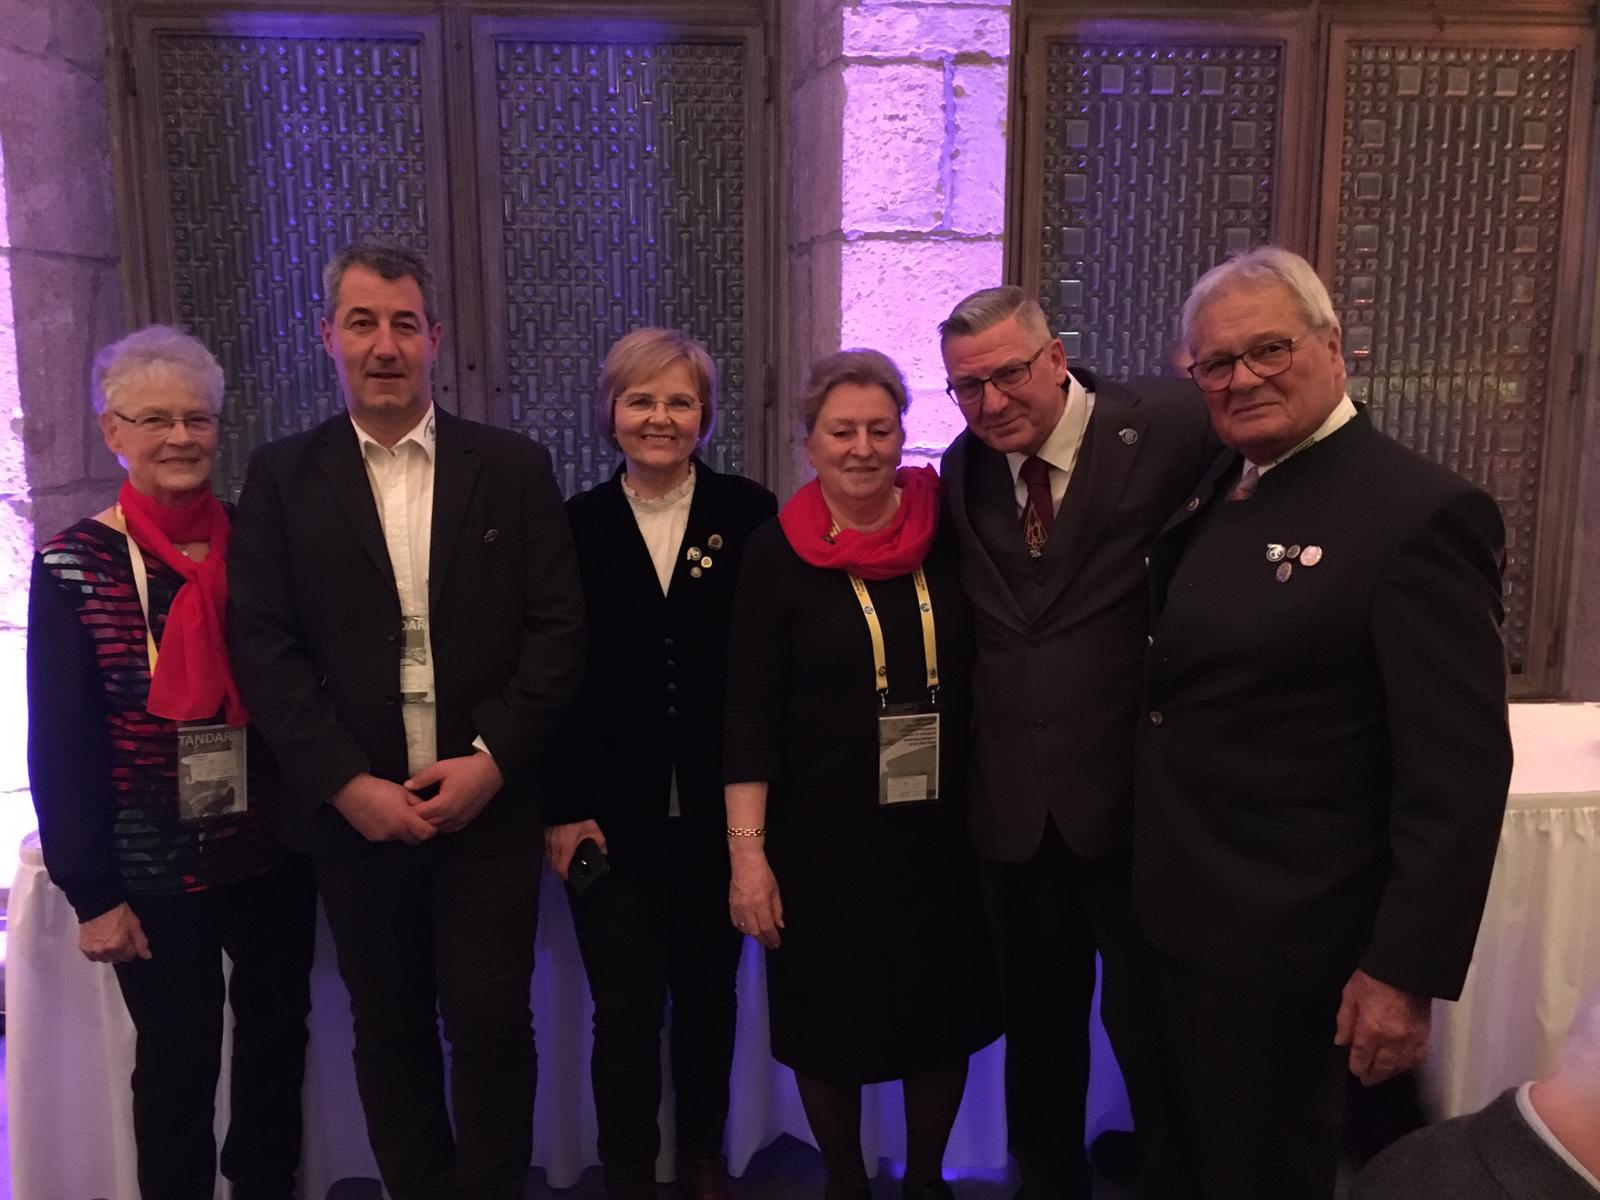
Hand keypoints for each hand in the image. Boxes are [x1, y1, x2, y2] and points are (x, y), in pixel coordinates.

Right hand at [78, 902, 151, 963]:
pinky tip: (101, 942)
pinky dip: (98, 952)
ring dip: (109, 953)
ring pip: (106, 960)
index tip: (129, 940)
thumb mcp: (134, 925)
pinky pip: (93, 957)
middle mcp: (104, 950)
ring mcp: (93, 950)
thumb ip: (141, 942)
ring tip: (110, 939)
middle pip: (117, 960)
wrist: (97, 904)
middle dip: (121, 951)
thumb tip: (147, 956)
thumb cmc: (116, 911)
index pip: (129, 957)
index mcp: (118, 945)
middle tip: (120, 938)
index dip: (132, 948)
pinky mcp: (84, 948)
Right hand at [332, 772, 437, 843]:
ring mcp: (383, 836)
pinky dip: (392, 831)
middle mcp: (394, 831)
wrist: (352, 792)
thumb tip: (429, 810)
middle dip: (420, 832)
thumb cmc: (378, 789)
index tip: (431, 823)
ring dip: (405, 832)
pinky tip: (387, 819)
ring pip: (402, 839)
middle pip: (416, 840)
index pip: (427, 833)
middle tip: (418, 821)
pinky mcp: (373, 837)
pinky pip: (388, 838)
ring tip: (399, 817)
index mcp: (404, 819)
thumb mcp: (404, 792)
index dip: (431, 829)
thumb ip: (419, 803)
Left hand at [407, 751, 504, 833]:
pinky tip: (438, 814)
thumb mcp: (441, 768)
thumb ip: (422, 778)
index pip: (419, 815)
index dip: (409, 810)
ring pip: (437, 829)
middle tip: (411, 808)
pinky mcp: (466, 820)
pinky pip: (448, 829)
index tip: (405, 803)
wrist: (491, 771)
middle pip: (427, 825)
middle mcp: (452, 816)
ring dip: (429, 822)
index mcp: (444, 804)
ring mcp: (460, 820)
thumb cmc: (467, 769)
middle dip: (417, 817)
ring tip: (424, 811)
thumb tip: (407, 785)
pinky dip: (441, 824)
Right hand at [544, 820, 605, 879]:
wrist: (565, 802)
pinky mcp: (545, 832)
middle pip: (553, 864)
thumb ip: (599, 841)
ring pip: (548, 856)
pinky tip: (557, 848)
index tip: (567, 878)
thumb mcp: (592, 829)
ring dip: (554, 861)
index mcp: (566, 848)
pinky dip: (551, 851)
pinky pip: (546, 847)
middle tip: (565, 871)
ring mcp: (548, 839)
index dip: (564, 875)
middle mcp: (554, 846)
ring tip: (562, 860)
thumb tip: (604, 850)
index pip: (561, 867)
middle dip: (558, 869)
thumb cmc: (578, 817)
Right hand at [729, 846, 783, 947]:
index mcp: (761, 904)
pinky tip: (748, 928)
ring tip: (760, 935)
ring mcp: (738, 907)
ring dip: (753, 934)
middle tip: (769, 942)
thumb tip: (779, 925)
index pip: (767, 927)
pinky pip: (735, 922)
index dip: (772, 938)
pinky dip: (742, 928)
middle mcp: (748, 908)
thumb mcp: (775, 891)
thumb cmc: (763, 874)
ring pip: (745, 929)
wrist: (745, 863)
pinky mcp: (731, 905)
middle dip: (763, 940)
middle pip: (755, 932)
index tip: (776, 943)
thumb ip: (777, 910)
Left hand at [1335, 968, 1431, 1085]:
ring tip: (1382, 1074)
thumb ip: (1345, 1020)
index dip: (1357, 1066)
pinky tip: (1402, 1065)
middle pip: (1382, 1066)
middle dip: (1373, 1075)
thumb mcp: (1351, 994)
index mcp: (1372, 1030)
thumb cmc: (1374, 978)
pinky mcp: (1425, 1034)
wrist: (1407, 968)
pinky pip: (1418, 1057)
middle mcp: (1393, 1040)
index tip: (1354, 1070)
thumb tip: (1342, 1042)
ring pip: (1401, 1065)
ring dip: (1390, 1073)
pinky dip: (1409, 1064)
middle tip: (1367, 1080)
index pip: (1362, 1057)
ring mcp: (1411, 1039)